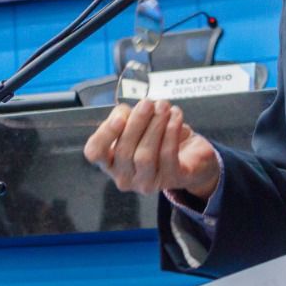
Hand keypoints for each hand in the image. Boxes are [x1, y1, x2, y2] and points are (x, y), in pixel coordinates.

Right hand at [84, 100, 219, 199]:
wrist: (190, 155)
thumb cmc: (153, 136)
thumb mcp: (134, 123)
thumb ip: (123, 116)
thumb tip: (125, 114)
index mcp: (109, 162)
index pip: (95, 152)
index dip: (105, 135)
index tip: (120, 117)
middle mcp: (124, 178)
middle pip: (123, 151)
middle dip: (137, 123)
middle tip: (148, 102)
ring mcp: (147, 183)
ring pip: (145, 155)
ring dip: (155, 126)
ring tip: (163, 106)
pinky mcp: (171, 180)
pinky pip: (168, 156)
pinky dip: (171, 132)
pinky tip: (175, 115)